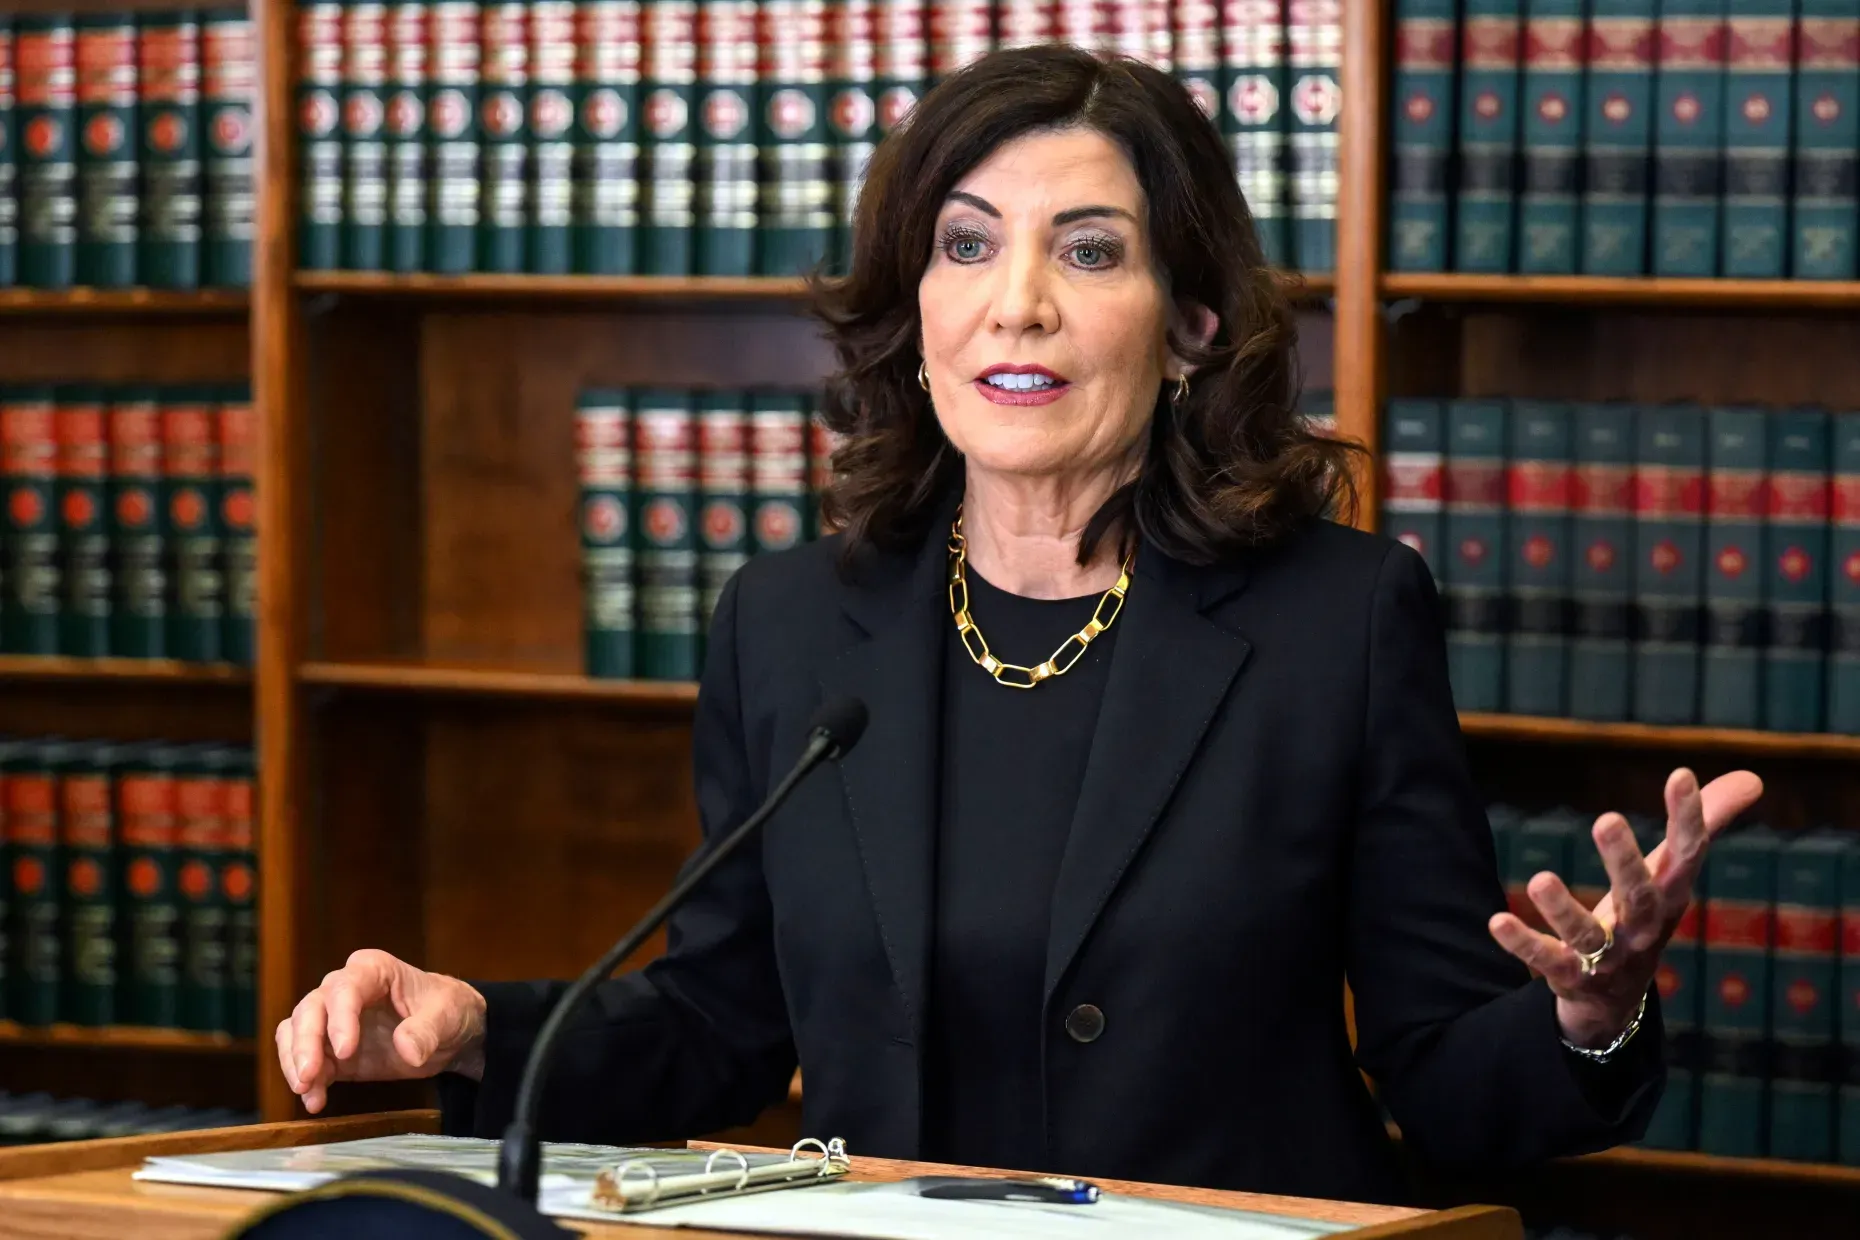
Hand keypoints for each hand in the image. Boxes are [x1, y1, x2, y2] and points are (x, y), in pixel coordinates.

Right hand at [277, 949, 488, 1113]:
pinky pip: (303, 1058)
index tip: (345, 1051)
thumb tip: (407, 1050)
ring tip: (306, 1090)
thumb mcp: (445, 1016)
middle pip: (310, 1009)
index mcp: (373, 970)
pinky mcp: (329, 1048)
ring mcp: (332, 1019)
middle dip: (305, 1043)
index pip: (345, 988)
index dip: (340, 1018)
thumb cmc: (446, 1010)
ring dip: (295, 1061)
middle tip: (309, 1075)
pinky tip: (315, 1101)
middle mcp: (344, 989)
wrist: (450, 1032)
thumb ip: (426, 1031)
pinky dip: (304, 1079)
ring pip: (295, 1031)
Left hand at [1487, 767, 1763, 1048]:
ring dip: (1564, 910)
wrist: (1616, 1000)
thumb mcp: (1670, 874)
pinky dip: (1523, 944)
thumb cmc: (1643, 917)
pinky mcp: (1571, 978)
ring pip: (1588, 936)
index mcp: (1669, 897)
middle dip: (1625, 862)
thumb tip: (1753, 777)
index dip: (1689, 817)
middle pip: (1640, 897)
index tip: (1680, 774)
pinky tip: (1496, 922)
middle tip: (1606, 819)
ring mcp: (1607, 958)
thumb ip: (1705, 826)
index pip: (1687, 856)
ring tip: (1539, 879)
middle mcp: (1643, 929)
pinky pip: (1547, 962)